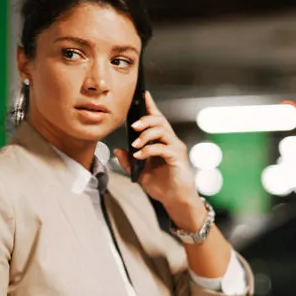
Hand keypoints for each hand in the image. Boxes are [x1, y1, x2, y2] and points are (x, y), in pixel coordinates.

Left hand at [113, 91, 197, 209]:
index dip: (150, 106)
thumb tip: (117, 150)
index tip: (143, 94)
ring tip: (135, 144)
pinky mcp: (178, 158)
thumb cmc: (162, 186)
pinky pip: (162, 147)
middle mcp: (171, 141)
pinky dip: (149, 150)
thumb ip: (129, 161)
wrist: (175, 201)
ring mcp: (175, 148)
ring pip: (162, 131)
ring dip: (146, 135)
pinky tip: (139, 156)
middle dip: (145, 120)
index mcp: (162, 142)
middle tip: (132, 126)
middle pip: (160, 121)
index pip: (157, 119)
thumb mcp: (140, 173)